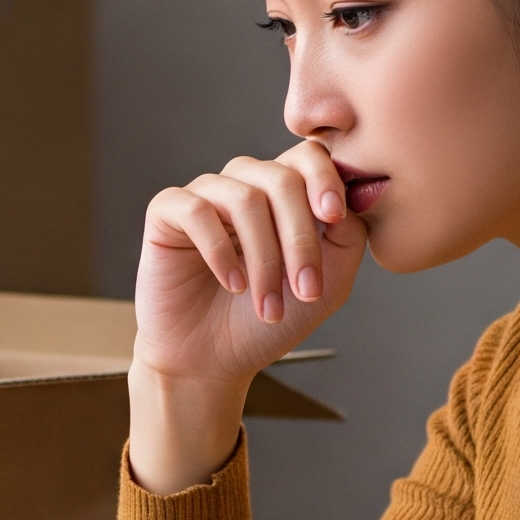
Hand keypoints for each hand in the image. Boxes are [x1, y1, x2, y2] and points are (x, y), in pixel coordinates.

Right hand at [128, 142, 365, 492]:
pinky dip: (220, 251)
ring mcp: (205, 196)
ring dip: (264, 258)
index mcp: (283, 195)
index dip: (324, 179)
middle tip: (306, 291)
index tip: (334, 217)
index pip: (307, 157)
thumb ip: (348, 237)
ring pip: (245, 198)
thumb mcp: (327, 284)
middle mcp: (244, 186)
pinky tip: (232, 283)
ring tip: (267, 305)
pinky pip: (197, 211)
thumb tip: (352, 195)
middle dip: (300, 238)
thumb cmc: (267, 322)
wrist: (213, 362)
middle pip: (281, 178)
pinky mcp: (167, 212)